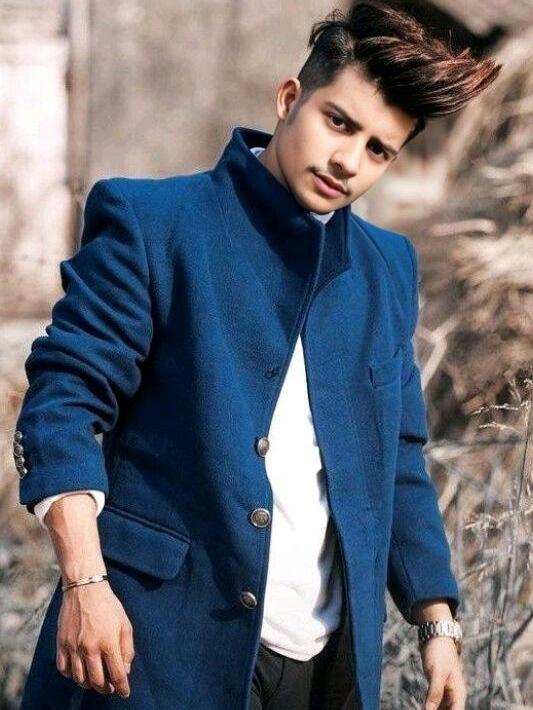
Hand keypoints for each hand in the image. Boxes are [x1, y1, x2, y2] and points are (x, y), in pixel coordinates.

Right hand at [56, 579, 134, 698]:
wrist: (85, 589)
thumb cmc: (108, 605)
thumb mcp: (125, 623)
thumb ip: (127, 648)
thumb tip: (125, 670)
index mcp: (109, 642)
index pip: (117, 674)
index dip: (122, 687)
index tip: (124, 693)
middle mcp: (90, 647)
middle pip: (97, 681)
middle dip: (106, 688)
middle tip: (110, 687)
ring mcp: (73, 647)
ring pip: (80, 679)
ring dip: (89, 684)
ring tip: (95, 681)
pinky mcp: (61, 644)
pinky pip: (64, 669)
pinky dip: (72, 676)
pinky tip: (79, 672)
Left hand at [420, 636, 465, 708]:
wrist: (436, 635)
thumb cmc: (439, 652)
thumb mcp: (437, 672)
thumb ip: (435, 692)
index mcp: (458, 693)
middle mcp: (454, 695)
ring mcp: (446, 691)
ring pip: (442, 709)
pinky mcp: (437, 687)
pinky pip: (435, 703)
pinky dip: (430, 707)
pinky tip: (423, 708)